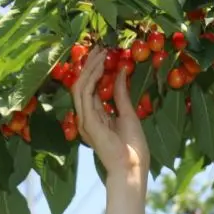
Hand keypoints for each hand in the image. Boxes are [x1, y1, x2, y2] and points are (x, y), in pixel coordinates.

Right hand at [71, 47, 150, 176]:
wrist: (132, 166)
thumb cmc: (132, 146)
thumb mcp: (128, 113)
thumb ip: (121, 94)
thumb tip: (122, 72)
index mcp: (95, 117)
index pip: (91, 89)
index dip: (95, 70)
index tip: (104, 54)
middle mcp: (86, 117)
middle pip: (82, 85)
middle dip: (89, 65)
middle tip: (99, 47)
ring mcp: (84, 119)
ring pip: (80, 86)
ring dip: (89, 67)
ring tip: (100, 52)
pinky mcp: (87, 121)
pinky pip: (85, 93)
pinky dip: (92, 77)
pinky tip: (102, 65)